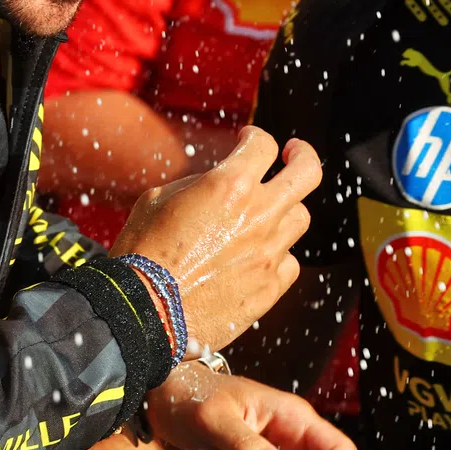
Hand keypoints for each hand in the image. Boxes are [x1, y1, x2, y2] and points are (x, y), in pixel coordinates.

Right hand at [114, 127, 319, 352]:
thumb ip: (198, 185)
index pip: (263, 145)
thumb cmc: (143, 253)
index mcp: (229, 185)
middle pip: (308, 173)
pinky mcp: (271, 287)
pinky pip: (290, 262)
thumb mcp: (158, 199)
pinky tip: (258, 256)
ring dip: (285, 209)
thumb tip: (216, 184)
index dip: (254, 137)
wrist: (146, 312)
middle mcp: (259, 215)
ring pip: (300, 218)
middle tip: (294, 153)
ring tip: (267, 214)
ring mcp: (270, 253)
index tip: (247, 141)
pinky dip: (277, 254)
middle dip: (303, 156)